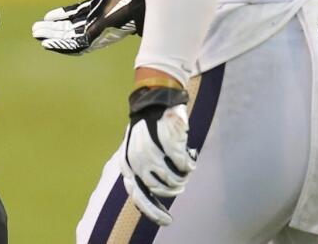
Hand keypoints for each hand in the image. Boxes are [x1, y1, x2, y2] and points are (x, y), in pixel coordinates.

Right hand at [32, 0, 144, 54]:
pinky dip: (61, 44)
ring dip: (52, 36)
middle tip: (36, 29)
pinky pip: (75, 44)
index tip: (48, 16)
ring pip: (69, 36)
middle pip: (70, 27)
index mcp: (101, 6)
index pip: (78, 13)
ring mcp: (96, 30)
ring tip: (36, 34)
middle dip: (53, 28)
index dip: (62, 15)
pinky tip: (47, 43)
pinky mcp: (95, 37)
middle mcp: (97, 20)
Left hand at [121, 84, 194, 226]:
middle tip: (181, 180)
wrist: (155, 96)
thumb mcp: (137, 148)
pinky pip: (183, 165)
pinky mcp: (167, 143)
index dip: (153, 212)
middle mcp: (137, 160)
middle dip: (173, 188)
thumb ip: (143, 170)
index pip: (139, 197)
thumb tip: (153, 191)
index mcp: (127, 164)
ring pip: (174, 179)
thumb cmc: (148, 124)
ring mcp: (152, 152)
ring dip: (182, 175)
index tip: (168, 221)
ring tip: (185, 165)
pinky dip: (189, 164)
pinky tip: (190, 157)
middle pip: (160, 189)